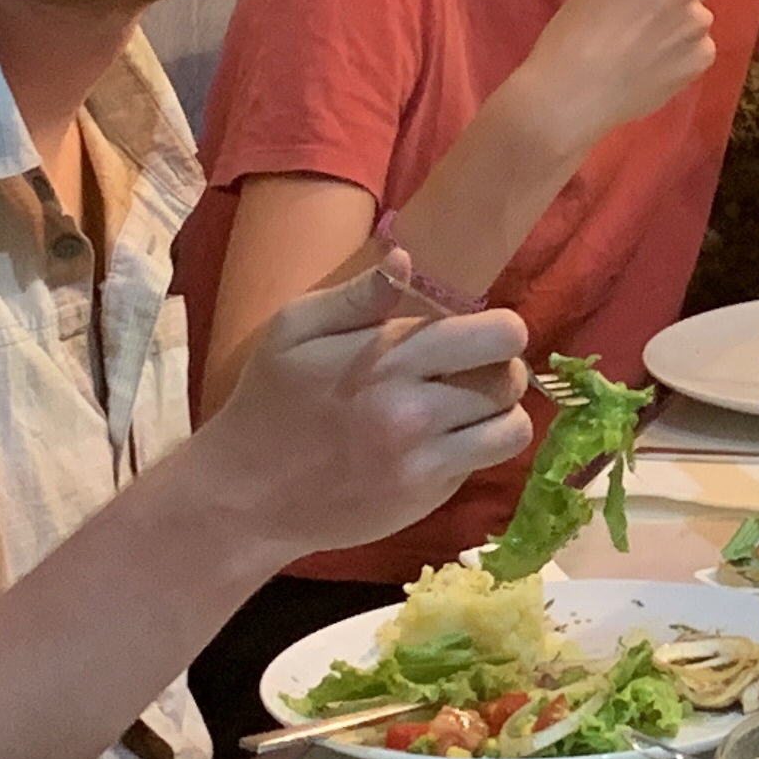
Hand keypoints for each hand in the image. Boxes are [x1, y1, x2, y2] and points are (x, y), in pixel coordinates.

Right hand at [198, 255, 535, 559]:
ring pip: (512, 428)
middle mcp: (415, 411)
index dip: (496, 329)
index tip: (472, 335)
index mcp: (388, 358)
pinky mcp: (426, 499)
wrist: (245, 495)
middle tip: (470, 370)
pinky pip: (483, 464)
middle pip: (511, 378)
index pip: (497, 335)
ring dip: (497, 412)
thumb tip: (406, 260)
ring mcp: (424, 461)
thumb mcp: (294, 330)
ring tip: (466, 407)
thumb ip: (357, 295)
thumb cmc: (269, 401)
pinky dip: (473, 449)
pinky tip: (439, 441)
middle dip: (499, 367)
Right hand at [511, 0, 719, 150]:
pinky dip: (681, 54)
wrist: (572, 93)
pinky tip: (651, 67)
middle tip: (639, 15)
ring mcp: (699, 21)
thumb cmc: (570, 32)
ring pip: (694, 14)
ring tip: (640, 48)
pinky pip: (698, 46)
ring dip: (677, 24)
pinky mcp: (704, 56)